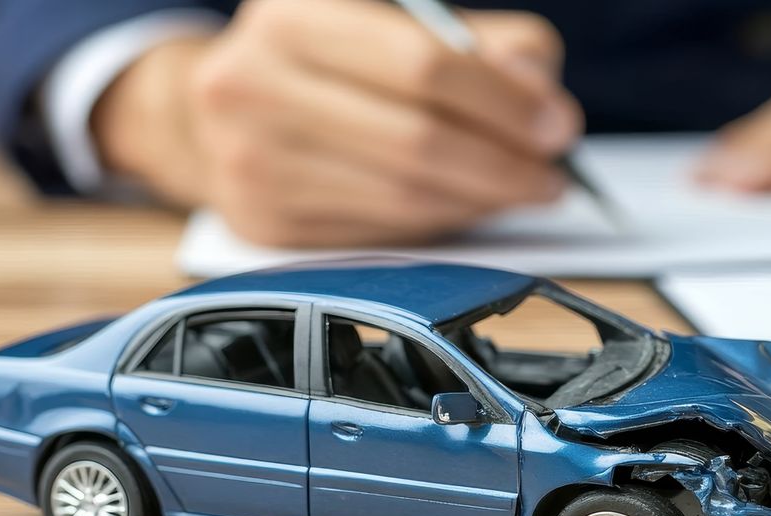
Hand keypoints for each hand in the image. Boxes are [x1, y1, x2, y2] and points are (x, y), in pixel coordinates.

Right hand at [95, 0, 581, 246]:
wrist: (212, 109)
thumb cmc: (329, 61)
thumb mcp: (397, 22)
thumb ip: (480, 46)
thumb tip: (541, 101)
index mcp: (294, 16)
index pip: (423, 65)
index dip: (503, 102)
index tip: (558, 126)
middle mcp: (254, 84)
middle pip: (416, 142)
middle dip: (504, 165)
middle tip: (551, 175)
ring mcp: (250, 161)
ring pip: (402, 199)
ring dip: (480, 202)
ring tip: (520, 190)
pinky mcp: (261, 225)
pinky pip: (378, 238)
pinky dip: (437, 228)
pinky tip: (462, 208)